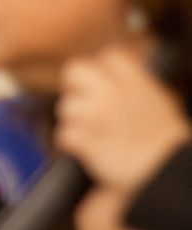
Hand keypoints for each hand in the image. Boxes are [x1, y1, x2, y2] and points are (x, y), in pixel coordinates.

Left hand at [57, 46, 190, 196]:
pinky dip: (70, 143)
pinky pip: (63, 134)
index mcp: (135, 82)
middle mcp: (111, 92)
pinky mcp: (84, 138)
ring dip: (74, 121)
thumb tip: (115, 76)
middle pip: (74, 70)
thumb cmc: (165, 144)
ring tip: (91, 133)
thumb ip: (135, 85)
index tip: (103, 84)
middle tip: (83, 103)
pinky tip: (84, 149)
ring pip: (65, 106)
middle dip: (75, 87)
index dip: (102, 70)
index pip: (108, 56)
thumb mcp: (159, 103)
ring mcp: (95, 114)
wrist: (166, 173)